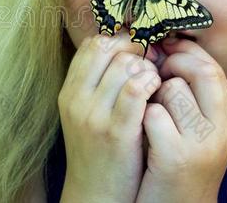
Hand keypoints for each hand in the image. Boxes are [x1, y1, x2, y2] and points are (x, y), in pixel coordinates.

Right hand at [58, 32, 161, 202]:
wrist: (96, 194)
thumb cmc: (98, 150)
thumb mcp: (86, 113)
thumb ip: (97, 83)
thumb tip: (123, 49)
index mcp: (69, 92)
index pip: (92, 44)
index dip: (119, 40)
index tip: (136, 49)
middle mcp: (77, 99)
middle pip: (107, 47)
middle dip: (134, 47)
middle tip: (150, 59)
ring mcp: (94, 115)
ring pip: (125, 64)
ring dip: (147, 66)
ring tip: (154, 79)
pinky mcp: (117, 131)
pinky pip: (137, 88)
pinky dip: (152, 82)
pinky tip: (157, 91)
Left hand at [135, 39, 226, 202]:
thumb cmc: (179, 169)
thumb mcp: (198, 135)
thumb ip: (192, 101)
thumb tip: (168, 54)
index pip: (214, 70)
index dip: (188, 52)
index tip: (168, 45)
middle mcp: (220, 132)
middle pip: (199, 73)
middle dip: (172, 64)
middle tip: (155, 69)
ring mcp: (199, 145)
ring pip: (172, 89)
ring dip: (153, 93)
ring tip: (148, 109)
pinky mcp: (175, 157)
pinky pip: (153, 114)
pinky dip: (141, 116)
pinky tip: (139, 129)